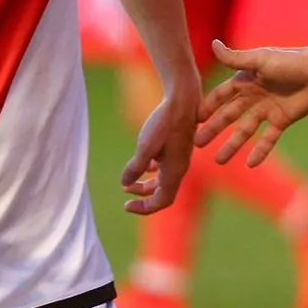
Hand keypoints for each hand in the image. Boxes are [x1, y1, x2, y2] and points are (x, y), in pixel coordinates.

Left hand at [120, 81, 197, 214]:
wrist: (182, 99)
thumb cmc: (164, 123)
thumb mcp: (145, 147)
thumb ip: (135, 168)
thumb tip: (124, 183)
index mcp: (174, 172)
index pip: (162, 201)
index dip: (144, 208)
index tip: (125, 205)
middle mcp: (179, 168)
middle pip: (163, 193)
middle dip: (143, 197)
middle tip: (125, 196)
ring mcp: (179, 157)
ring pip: (163, 180)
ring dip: (146, 185)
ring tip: (128, 183)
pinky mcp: (177, 147)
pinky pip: (164, 167)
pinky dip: (151, 172)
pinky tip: (142, 164)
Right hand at [196, 40, 307, 166]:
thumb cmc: (290, 60)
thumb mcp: (260, 60)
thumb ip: (236, 59)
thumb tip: (213, 44)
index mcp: (246, 80)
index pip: (221, 96)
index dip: (207, 107)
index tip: (192, 120)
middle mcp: (254, 96)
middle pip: (229, 116)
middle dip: (213, 130)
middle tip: (197, 144)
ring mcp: (267, 109)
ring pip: (245, 131)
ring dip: (233, 145)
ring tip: (219, 160)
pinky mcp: (282, 120)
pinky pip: (269, 138)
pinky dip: (260, 151)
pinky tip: (250, 164)